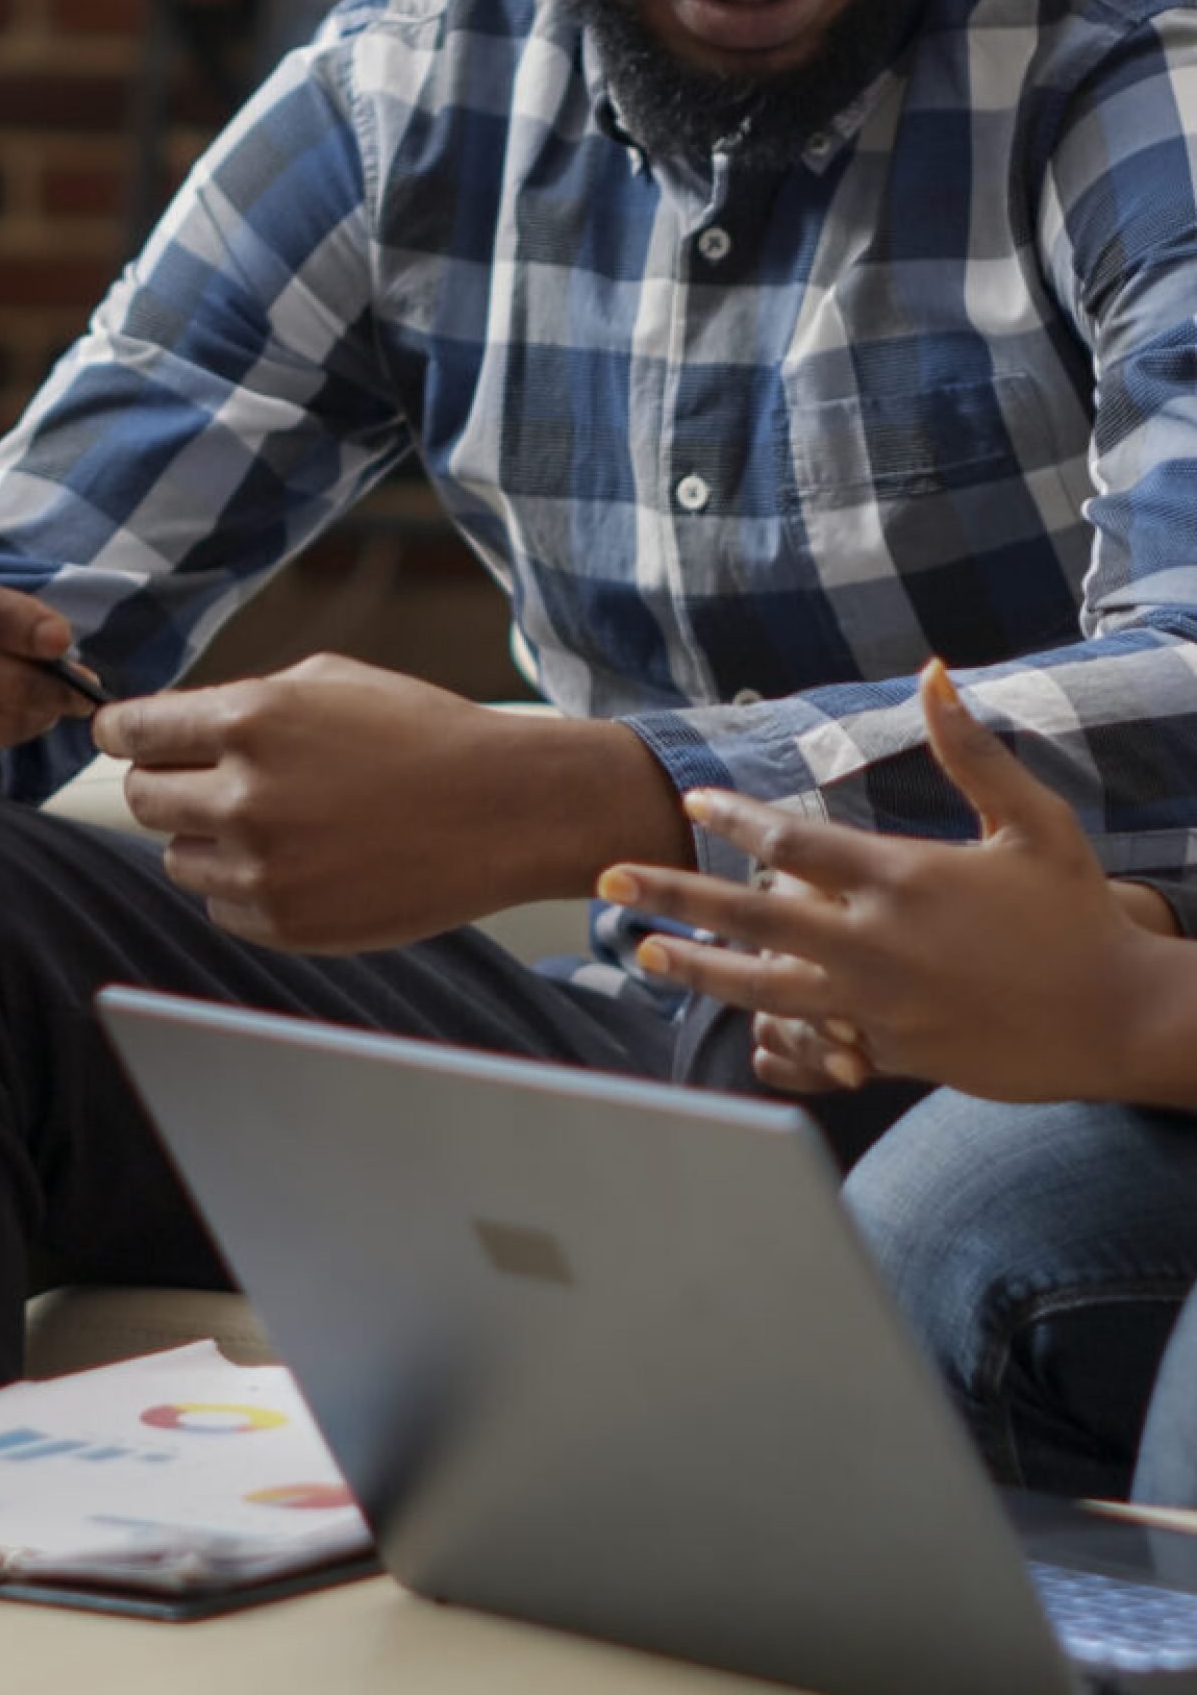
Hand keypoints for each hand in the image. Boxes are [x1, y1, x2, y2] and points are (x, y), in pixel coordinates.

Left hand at [94, 652, 688, 954]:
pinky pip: (222, 906)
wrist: (501, 809)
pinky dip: (244, 885)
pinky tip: (302, 859)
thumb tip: (172, 725)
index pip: (133, 731)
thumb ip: (240, 700)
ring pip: (177, 858)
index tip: (121, 735)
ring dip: (206, 838)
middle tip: (200, 778)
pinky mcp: (286, 923)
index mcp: (251, 720)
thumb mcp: (328, 680)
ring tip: (274, 820)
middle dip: (165, 783)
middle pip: (142, 798)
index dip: (120, 730)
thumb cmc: (420, 732)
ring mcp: (263, 867)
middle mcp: (245, 795)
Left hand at [597, 660, 1178, 1103]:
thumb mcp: (1032, 820)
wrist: (1118, 1021)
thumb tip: (933, 670)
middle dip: (674, 895)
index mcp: (901, 880)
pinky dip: (769, 1032)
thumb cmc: (1078, 915)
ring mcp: (877, 1009)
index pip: (792, 843)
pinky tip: (733, 1021)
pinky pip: (811, 1043)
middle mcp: (875, 947)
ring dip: (698, 971)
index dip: (733, 818)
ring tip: (644, 953)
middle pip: (749, 919)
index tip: (691, 798)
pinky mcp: (891, 1057)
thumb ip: (970, 749)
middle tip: (609, 880)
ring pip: (763, 989)